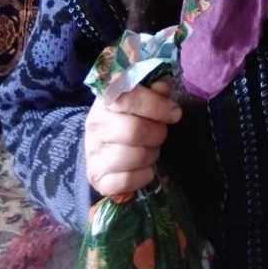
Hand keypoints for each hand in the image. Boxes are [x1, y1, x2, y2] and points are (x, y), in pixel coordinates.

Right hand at [84, 78, 181, 196]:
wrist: (104, 144)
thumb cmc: (129, 117)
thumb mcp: (142, 97)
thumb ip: (154, 90)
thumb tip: (162, 87)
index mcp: (105, 99)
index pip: (129, 98)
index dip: (157, 105)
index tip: (174, 113)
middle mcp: (95, 125)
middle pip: (134, 130)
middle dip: (157, 133)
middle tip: (160, 133)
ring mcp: (93, 153)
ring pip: (134, 157)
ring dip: (151, 154)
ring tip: (150, 148)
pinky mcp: (96, 178)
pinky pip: (127, 181)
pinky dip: (143, 175)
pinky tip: (143, 167)